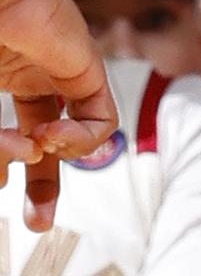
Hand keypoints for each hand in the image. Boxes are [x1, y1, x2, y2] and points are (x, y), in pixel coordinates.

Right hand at [0, 0, 115, 232]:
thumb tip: (2, 178)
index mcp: (0, 75)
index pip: (12, 134)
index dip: (3, 165)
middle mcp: (31, 76)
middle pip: (48, 140)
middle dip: (44, 187)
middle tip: (39, 223)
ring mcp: (60, 70)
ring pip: (77, 133)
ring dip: (55, 162)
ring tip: (30, 152)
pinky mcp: (86, 64)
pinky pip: (102, 117)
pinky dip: (80, 138)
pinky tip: (49, 135)